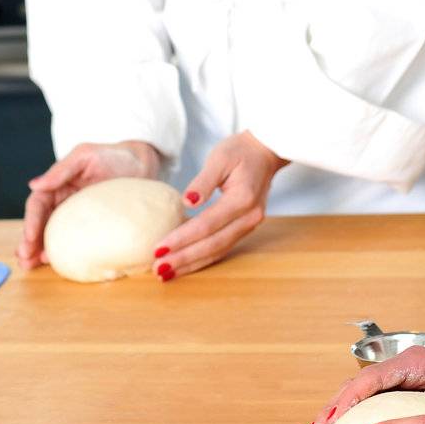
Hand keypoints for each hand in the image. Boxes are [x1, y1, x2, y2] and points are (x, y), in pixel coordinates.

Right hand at [16, 140, 160, 268]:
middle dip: (30, 242)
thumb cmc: (115, 156)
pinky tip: (56, 265)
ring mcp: (77, 217)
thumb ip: (61, 170)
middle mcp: (64, 203)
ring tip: (30, 265)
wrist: (144, 166)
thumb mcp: (86, 156)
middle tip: (25, 259)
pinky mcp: (92, 229)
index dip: (31, 221)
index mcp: (58, 185)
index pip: (38, 204)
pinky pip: (75, 242)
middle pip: (41, 224)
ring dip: (40, 251)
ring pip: (53, 235)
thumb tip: (33, 184)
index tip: (29, 238)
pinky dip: (63, 254)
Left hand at [153, 130, 287, 280]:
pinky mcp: (245, 227)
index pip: (207, 224)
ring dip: (192, 264)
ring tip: (167, 273)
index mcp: (242, 198)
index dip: (182, 238)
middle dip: (184, 258)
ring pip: (218, 251)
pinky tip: (185, 264)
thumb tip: (187, 202)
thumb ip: (203, 181)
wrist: (266, 152)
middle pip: (213, 244)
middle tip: (159, 269)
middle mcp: (249, 217)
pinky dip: (203, 258)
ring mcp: (249, 224)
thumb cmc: (241, 151)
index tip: (159, 249)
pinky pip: (222, 247)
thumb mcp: (219, 158)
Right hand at [300, 302, 424, 423]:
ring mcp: (398, 381)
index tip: (332, 422)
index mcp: (414, 364)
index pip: (372, 380)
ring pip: (356, 398)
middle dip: (329, 413)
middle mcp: (400, 370)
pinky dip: (347, 421)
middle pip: (355, 389)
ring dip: (333, 418)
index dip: (350, 401)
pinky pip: (367, 407)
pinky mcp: (400, 393)